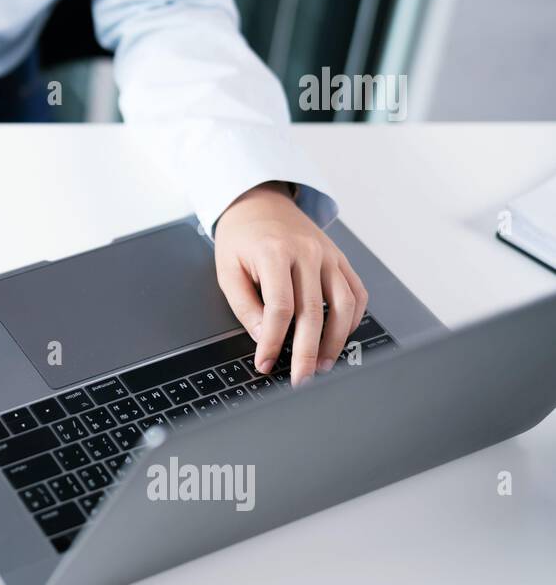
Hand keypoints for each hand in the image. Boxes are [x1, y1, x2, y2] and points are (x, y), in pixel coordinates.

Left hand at [213, 182, 366, 385]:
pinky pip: (356, 294)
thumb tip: (262, 337)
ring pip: (343, 306)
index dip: (273, 341)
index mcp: (274, 254)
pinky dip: (352, 320)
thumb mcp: (227, 269)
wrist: (260, 203)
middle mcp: (307, 253)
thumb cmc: (241, 238)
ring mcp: (329, 255)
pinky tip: (339, 338)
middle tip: (301, 380)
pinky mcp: (341, 259)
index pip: (279, 308)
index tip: (265, 363)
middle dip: (307, 353)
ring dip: (335, 342)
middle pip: (314, 312)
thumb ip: (243, 305)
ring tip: (321, 366)